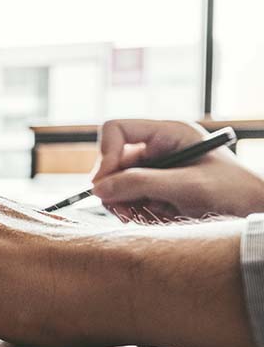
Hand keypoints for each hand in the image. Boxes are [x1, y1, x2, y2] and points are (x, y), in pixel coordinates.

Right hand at [92, 119, 263, 219]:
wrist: (254, 212)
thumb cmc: (233, 192)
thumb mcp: (187, 186)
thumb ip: (141, 184)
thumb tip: (98, 188)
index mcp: (168, 132)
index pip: (117, 130)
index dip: (106, 155)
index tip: (106, 184)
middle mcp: (158, 147)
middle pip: (113, 161)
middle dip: (114, 187)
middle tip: (124, 211)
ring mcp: (156, 168)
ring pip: (117, 183)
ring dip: (124, 202)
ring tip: (144, 216)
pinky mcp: (156, 188)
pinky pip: (129, 197)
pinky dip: (134, 210)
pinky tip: (153, 217)